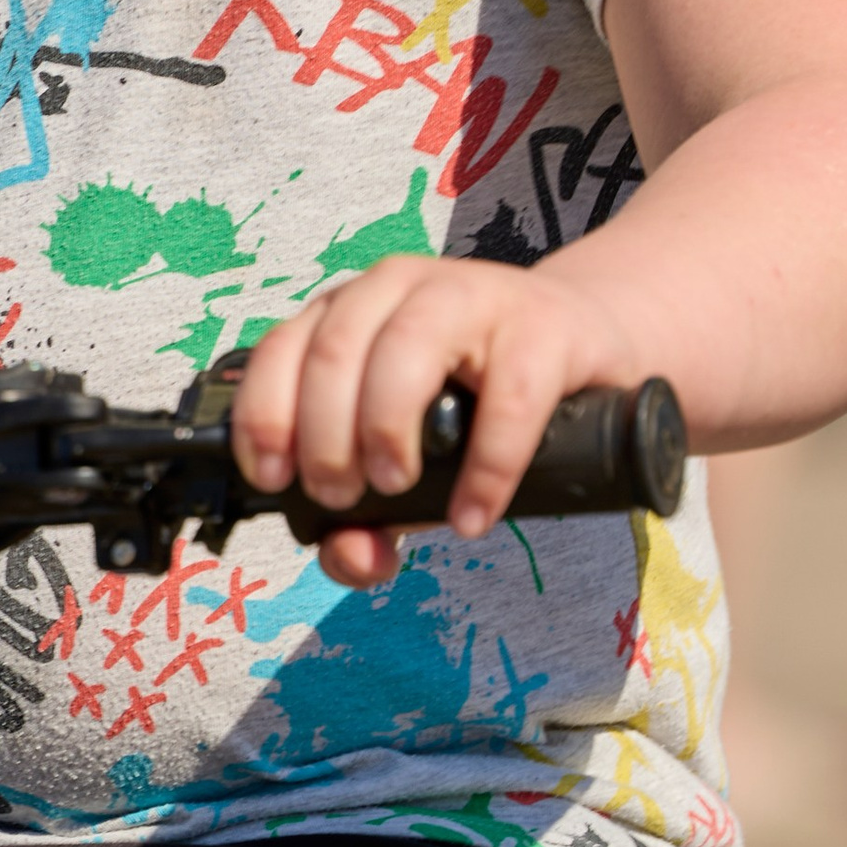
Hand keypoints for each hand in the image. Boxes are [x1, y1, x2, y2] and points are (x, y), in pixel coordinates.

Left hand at [228, 253, 645, 589]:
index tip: (276, 480)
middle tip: (343, 495)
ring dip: (385, 426)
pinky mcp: (541, 326)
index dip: (265, 417)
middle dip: (324, 436)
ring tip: (393, 485)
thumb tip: (348, 557)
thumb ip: (366, 515)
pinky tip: (473, 514)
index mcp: (349, 311)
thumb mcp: (409, 453)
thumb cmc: (474, 399)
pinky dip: (485, 466)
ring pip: (407, 347)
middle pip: (335, 352)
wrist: (581, 341)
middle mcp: (399, 289)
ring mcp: (471, 296)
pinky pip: (508, 395)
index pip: (281, 350)